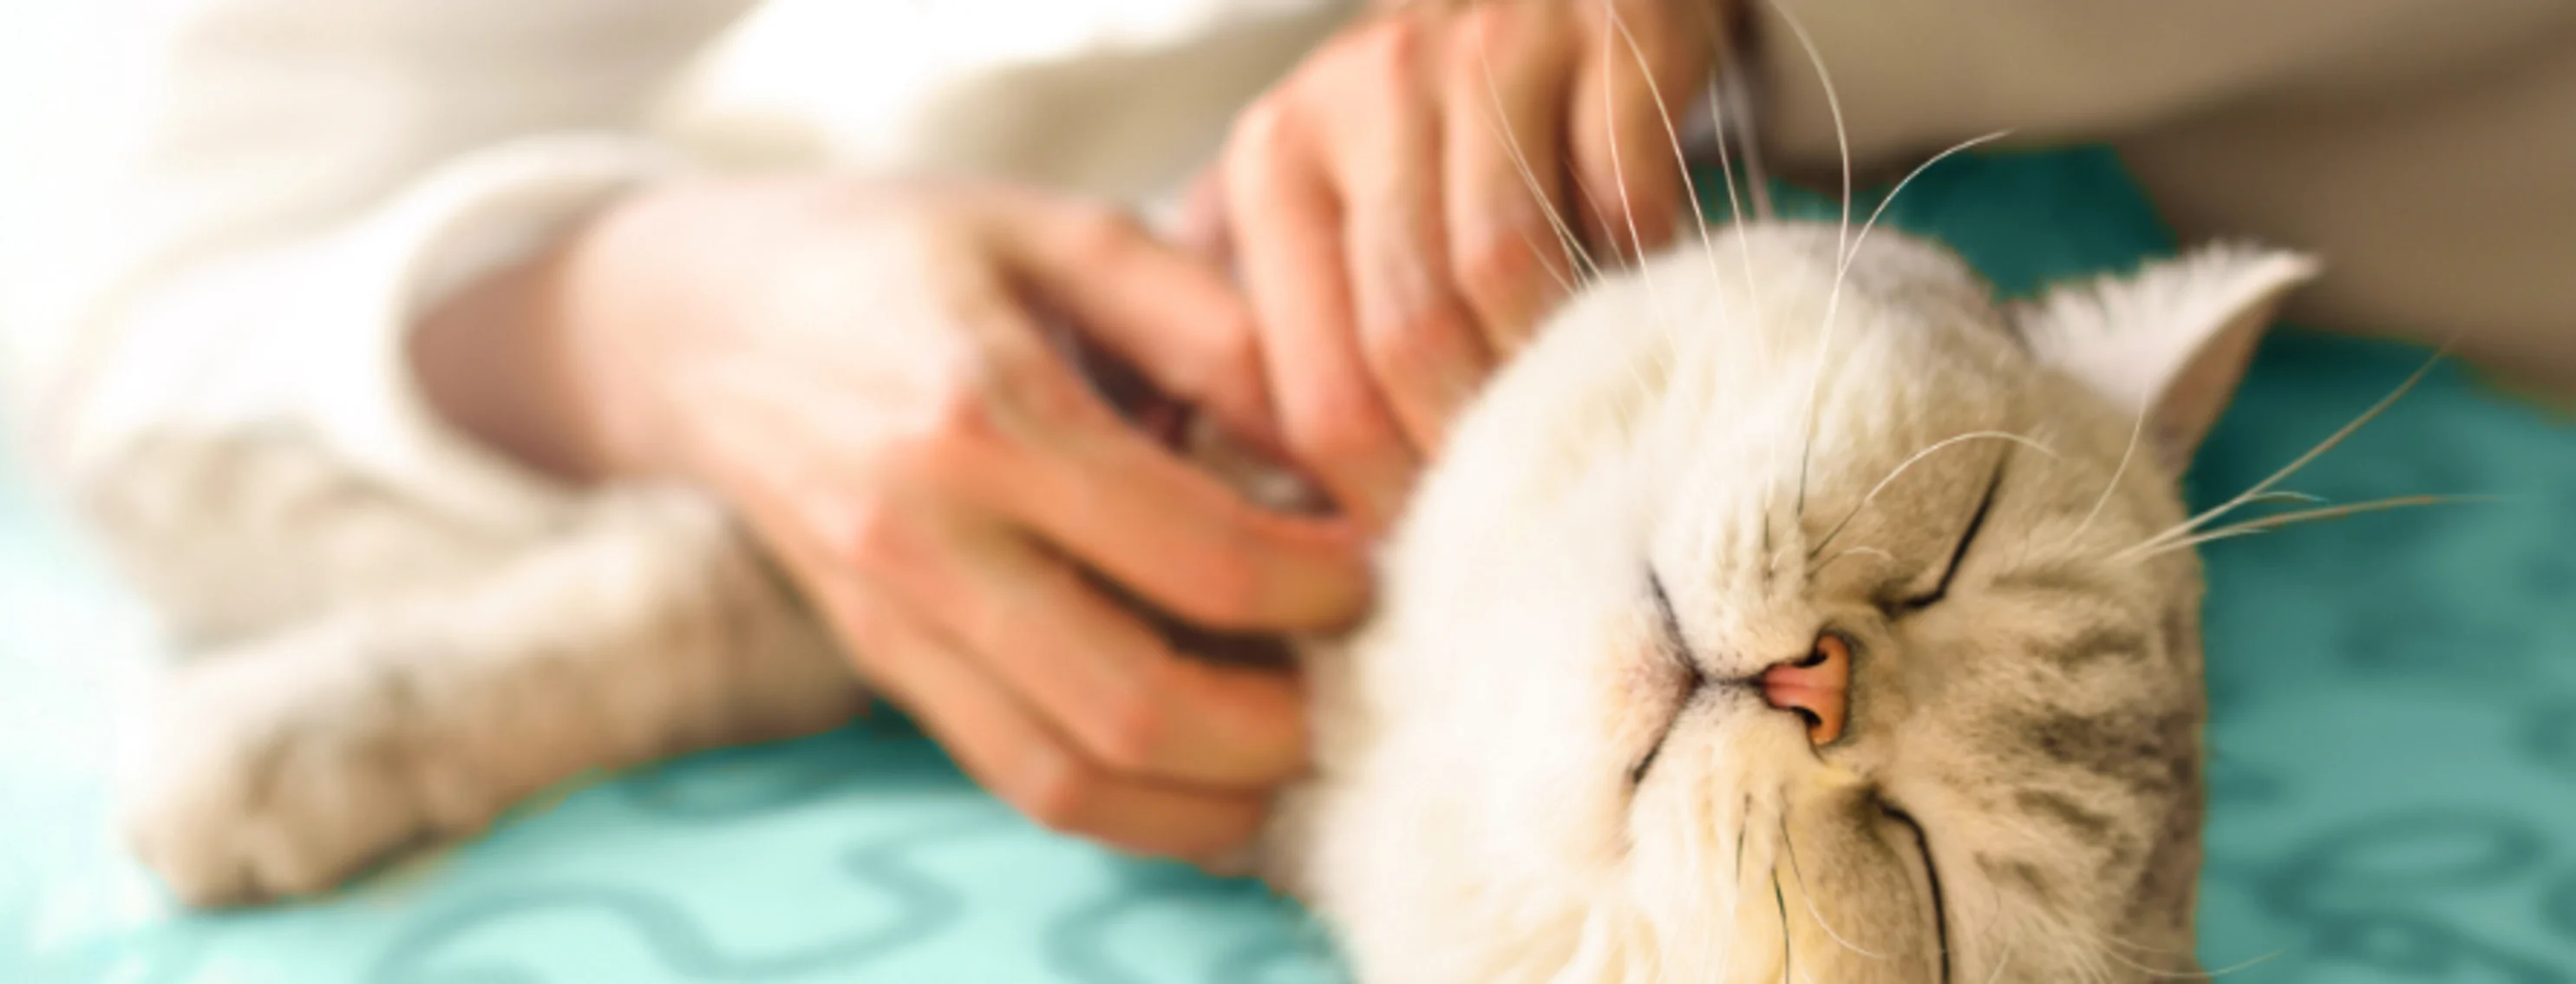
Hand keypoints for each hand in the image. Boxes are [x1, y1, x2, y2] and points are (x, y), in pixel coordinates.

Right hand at [428, 177, 1367, 859]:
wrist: (699, 318)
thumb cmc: (902, 251)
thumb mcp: (1058, 229)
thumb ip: (1208, 324)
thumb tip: (1338, 444)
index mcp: (981, 412)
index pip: (1195, 554)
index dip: (1320, 584)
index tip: (1379, 565)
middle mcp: (925, 538)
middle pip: (1137, 706)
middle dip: (1282, 725)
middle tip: (1356, 679)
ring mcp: (894, 621)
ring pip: (1074, 780)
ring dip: (1212, 799)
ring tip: (1298, 748)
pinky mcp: (885, 668)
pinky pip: (1020, 779)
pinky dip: (1133, 807)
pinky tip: (1212, 774)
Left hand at [1191, 0, 1725, 529]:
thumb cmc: (1430, 133)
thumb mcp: (1327, 205)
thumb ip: (1292, 332)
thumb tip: (1290, 521)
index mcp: (1277, 162)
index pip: (1311, 380)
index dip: (1373, 496)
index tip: (1423, 556)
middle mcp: (1364, 96)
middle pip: (1410, 334)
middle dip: (1468, 449)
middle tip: (1515, 514)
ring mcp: (1489, 55)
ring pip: (1508, 270)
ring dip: (1555, 370)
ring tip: (1579, 423)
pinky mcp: (1610, 32)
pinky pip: (1628, 191)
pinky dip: (1642, 266)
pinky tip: (1644, 300)